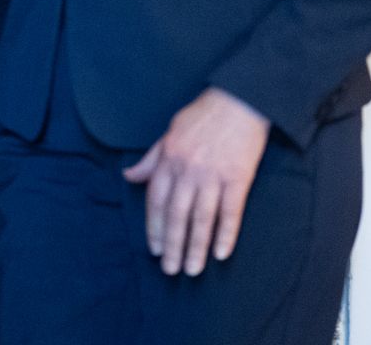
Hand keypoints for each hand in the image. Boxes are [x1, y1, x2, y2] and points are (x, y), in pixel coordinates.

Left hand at [123, 87, 270, 276]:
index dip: (154, 227)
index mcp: (169, 158)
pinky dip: (226, 234)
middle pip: (177, 215)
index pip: (156, 200)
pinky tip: (221, 253)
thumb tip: (129, 176)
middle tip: (170, 270)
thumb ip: (151, 159)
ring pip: (201, 218)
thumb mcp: (170, 132)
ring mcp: (213, 175)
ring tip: (192, 270)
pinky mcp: (238, 178)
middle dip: (172, 245)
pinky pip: (231, 212)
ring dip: (196, 247)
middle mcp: (188, 169)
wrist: (241, 99)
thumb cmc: (204, 115)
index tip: (155, 249)